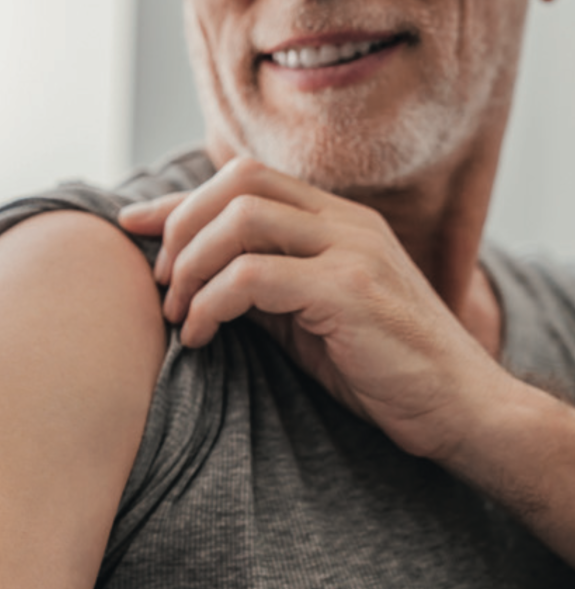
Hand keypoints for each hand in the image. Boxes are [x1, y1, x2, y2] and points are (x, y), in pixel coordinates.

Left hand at [119, 158, 503, 459]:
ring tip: (179, 316)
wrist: (459, 407)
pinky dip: (210, 304)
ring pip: (241, 219)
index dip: (177, 200)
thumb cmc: (377, 366)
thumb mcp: (306, 314)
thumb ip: (260, 283)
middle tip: (162, 286)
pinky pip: (252, 276)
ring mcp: (351, 249)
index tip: (130, 224)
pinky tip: (200, 337)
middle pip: (236, 182)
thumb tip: (190, 276)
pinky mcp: (350, 290)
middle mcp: (343, 220)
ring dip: (191, 267)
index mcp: (334, 219)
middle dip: (181, 228)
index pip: (242, 181)